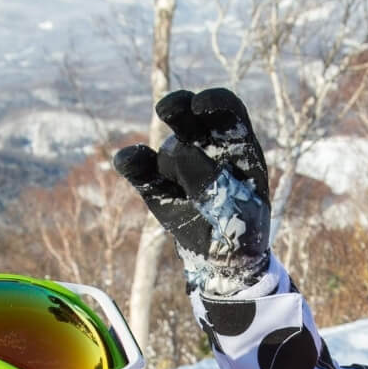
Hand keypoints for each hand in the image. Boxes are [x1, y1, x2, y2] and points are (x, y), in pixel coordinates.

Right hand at [113, 87, 272, 297]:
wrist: (222, 265)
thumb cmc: (241, 235)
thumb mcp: (237, 214)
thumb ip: (211, 182)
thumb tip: (181, 150)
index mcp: (239, 149)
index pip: (228, 113)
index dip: (215, 103)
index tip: (201, 105)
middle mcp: (207, 148)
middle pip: (190, 115)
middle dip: (178, 107)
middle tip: (167, 110)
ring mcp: (180, 164)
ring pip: (168, 147)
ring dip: (168, 161)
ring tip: (182, 191)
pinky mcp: (156, 184)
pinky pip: (140, 167)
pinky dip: (132, 161)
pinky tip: (127, 159)